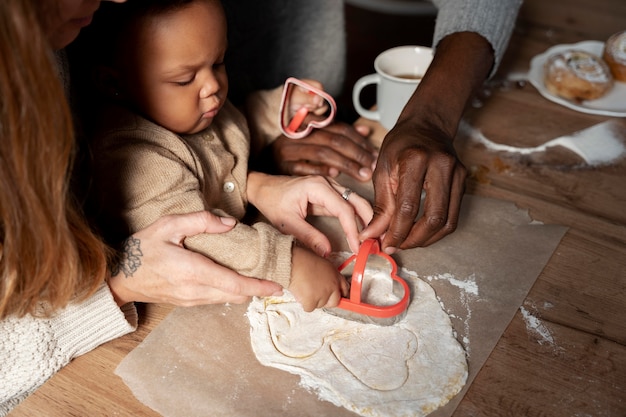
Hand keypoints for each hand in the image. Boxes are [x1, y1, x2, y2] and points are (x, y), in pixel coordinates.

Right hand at [107, 211, 282, 305]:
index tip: (277, 286)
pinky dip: (230, 292)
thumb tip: (230, 224)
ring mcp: (191, 300)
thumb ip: (200, 221)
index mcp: (192, 271)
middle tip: (273, 276)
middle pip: (236, 295)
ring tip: (259, 277)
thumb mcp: (168, 226)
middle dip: (257, 288)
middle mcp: (194, 290)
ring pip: (227, 299)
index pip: (233, 284)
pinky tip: (235, 279)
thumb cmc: (142, 248)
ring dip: (244, 290)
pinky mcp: (188, 303)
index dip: (258, 287)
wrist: (120, 277)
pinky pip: (216, 300)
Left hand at [247, 172, 372, 255]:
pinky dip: (357, 219)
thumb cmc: (272, 201)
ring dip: (366, 220)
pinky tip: (362, 233)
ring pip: (356, 203)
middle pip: (358, 201)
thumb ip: (308, 236)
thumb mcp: (287, 222)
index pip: (345, 209)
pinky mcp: (330, 194)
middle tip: (375, 244)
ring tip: (372, 240)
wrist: (262, 188)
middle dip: (369, 222)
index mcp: (318, 187)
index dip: (353, 230)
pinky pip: (349, 206)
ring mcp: (331, 187)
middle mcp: (328, 184)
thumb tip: (328, 252)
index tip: (358, 248)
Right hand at [265, 122, 377, 180]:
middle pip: (333, 140)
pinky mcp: (282, 166)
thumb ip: (339, 134)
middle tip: (372, 166)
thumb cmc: (295, 154)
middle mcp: (298, 133)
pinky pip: (305, 167)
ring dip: (346, 164)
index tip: (374, 153)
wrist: (264, 169)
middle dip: (357, 154)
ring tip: (362, 174)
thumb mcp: (316, 139)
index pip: (339, 128)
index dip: (359, 140)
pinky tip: (337, 176)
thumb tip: (365, 129)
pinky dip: (321, 170)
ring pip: (322, 152)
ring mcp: (288, 149)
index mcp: (308, 123)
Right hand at [289, 246, 348, 311]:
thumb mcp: (323, 263)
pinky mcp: (312, 301)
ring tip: (305, 289)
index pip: (345, 289)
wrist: (293, 262)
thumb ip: (328, 274)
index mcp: (336, 275)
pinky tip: (301, 293)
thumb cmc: (304, 259)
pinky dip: (304, 303)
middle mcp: (332, 286)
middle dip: (326, 301)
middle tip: (316, 295)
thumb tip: (325, 282)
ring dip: (312, 301)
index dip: (339, 294)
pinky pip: (309, 308)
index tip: (335, 297)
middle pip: (334, 302)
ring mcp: (323, 294)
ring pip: (320, 305)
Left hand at [361, 120, 466, 250]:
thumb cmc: (400, 145)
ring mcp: (457, 173)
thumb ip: (380, 205)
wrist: (426, 125)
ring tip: (408, 241)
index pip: (408, 206)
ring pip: (448, 221)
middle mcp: (441, 166)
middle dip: (414, 239)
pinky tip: (421, 232)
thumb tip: (373, 235)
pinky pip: (453, 215)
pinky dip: (437, 230)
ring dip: (427, 238)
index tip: (386, 244)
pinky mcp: (464, 181)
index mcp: (415, 159)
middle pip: (434, 218)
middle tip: (398, 246)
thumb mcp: (382, 170)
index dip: (397, 231)